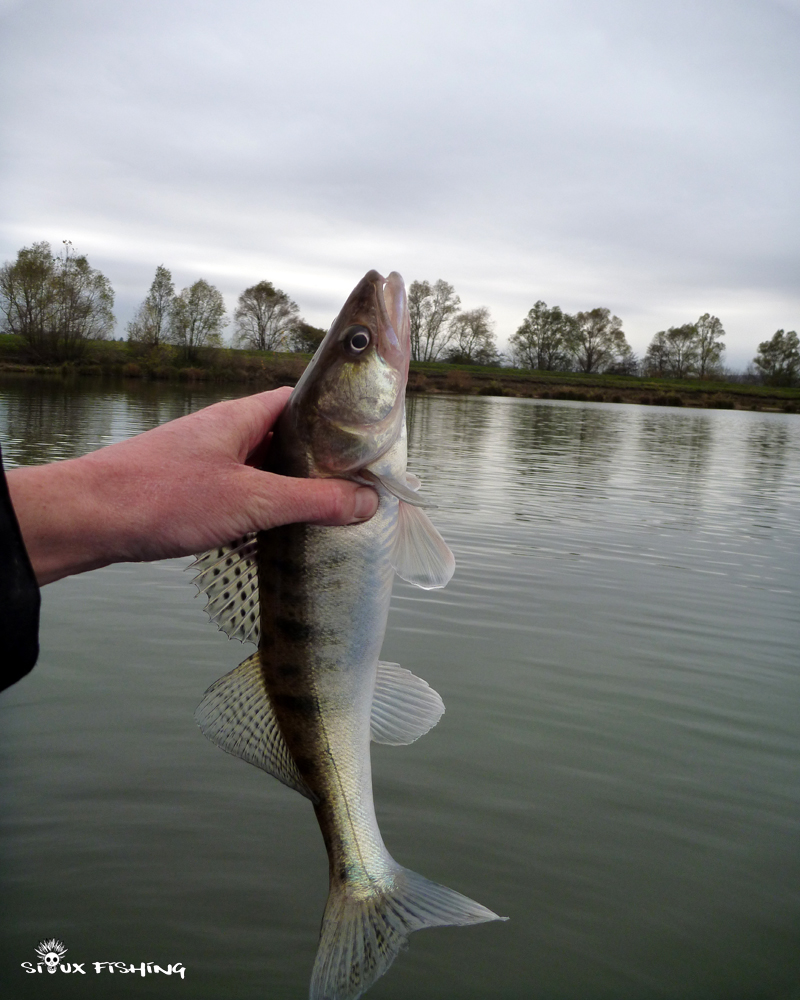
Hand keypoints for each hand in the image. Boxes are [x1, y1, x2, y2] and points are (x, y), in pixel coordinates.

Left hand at [6, 386, 377, 584]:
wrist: (84, 519)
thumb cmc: (162, 496)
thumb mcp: (251, 501)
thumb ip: (312, 500)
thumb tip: (369, 501)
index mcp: (241, 417)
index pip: (300, 402)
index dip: (334, 419)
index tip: (365, 446)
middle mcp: (223, 433)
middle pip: (284, 441)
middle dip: (315, 469)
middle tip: (348, 495)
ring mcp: (203, 462)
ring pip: (259, 473)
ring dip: (283, 497)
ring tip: (314, 524)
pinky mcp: (186, 491)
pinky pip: (234, 498)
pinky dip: (253, 519)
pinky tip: (261, 547)